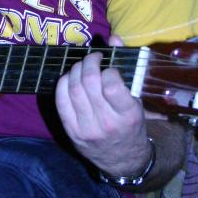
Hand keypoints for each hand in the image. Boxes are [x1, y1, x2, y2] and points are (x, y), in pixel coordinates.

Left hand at [55, 36, 151, 175]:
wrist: (123, 160)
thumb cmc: (131, 125)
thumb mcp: (137, 100)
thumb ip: (126, 67)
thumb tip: (114, 38)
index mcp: (128, 115)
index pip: (112, 85)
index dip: (108, 69)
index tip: (110, 66)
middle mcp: (106, 123)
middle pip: (89, 84)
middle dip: (89, 63)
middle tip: (93, 57)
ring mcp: (86, 128)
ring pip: (73, 89)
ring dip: (76, 70)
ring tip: (82, 65)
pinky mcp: (71, 131)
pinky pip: (61, 101)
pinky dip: (63, 83)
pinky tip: (70, 77)